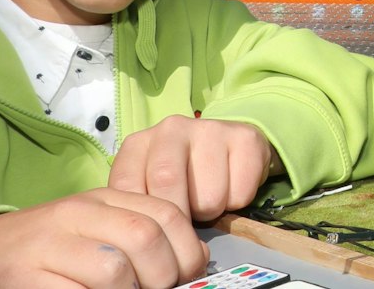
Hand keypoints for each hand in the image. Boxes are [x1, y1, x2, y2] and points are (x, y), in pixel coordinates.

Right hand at [0, 187, 204, 288]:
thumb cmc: (48, 247)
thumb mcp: (95, 227)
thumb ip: (137, 234)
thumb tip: (192, 260)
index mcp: (103, 199)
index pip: (166, 213)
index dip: (188, 250)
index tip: (189, 274)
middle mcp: (77, 215)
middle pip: (144, 239)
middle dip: (164, 275)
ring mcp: (50, 246)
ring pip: (114, 270)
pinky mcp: (28, 279)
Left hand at [108, 114, 275, 223]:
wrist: (229, 151)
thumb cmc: (181, 181)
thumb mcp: (148, 192)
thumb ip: (137, 209)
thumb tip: (133, 244)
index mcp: (139, 144)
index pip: (127, 187)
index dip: (143, 219)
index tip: (154, 233)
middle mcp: (171, 128)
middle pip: (167, 184)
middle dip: (179, 218)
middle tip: (185, 224)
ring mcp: (210, 128)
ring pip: (209, 197)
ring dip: (210, 212)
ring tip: (207, 200)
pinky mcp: (246, 137)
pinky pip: (240, 193)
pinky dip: (236, 203)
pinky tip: (230, 187)